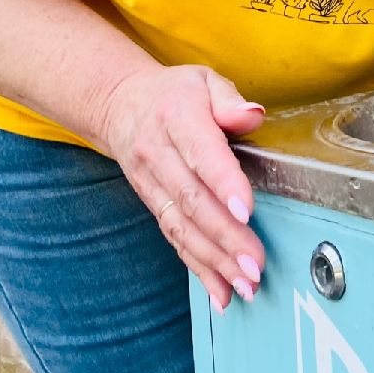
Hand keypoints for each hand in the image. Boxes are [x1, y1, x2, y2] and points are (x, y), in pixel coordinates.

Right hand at [97, 65, 266, 312]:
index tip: (247, 211)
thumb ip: (229, 99)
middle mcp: (159, 156)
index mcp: (178, 119)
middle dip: (226, 238)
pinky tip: (220, 292)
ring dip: (214, 262)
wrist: (119, 105)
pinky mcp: (153, 206)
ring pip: (183, 228)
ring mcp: (152, 185)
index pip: (202, 155)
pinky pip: (175, 240)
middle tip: (254, 265)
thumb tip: (252, 115)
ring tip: (244, 286)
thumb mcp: (203, 80)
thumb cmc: (175, 93)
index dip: (224, 184)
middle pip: (193, 201)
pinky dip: (198, 269)